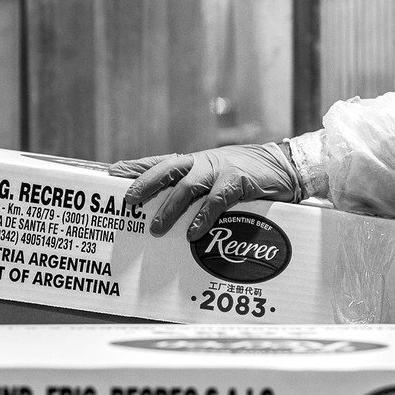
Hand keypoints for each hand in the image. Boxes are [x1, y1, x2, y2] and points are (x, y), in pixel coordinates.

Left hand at [110, 143, 300, 240]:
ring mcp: (220, 170)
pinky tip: (193, 232)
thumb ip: (190, 186)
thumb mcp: (213, 176)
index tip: (110, 175)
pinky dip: (203, 217)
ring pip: (187, 186)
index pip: (157, 162)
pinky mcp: (238, 181)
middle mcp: (202, 163)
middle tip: (128, 202)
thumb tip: (161, 205)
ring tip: (156, 229)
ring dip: (170, 208)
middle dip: (145, 183)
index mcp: (193, 162)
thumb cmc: (245, 175)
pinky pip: (216, 200)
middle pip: (166, 169)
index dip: (134, 168)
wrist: (284, 166)